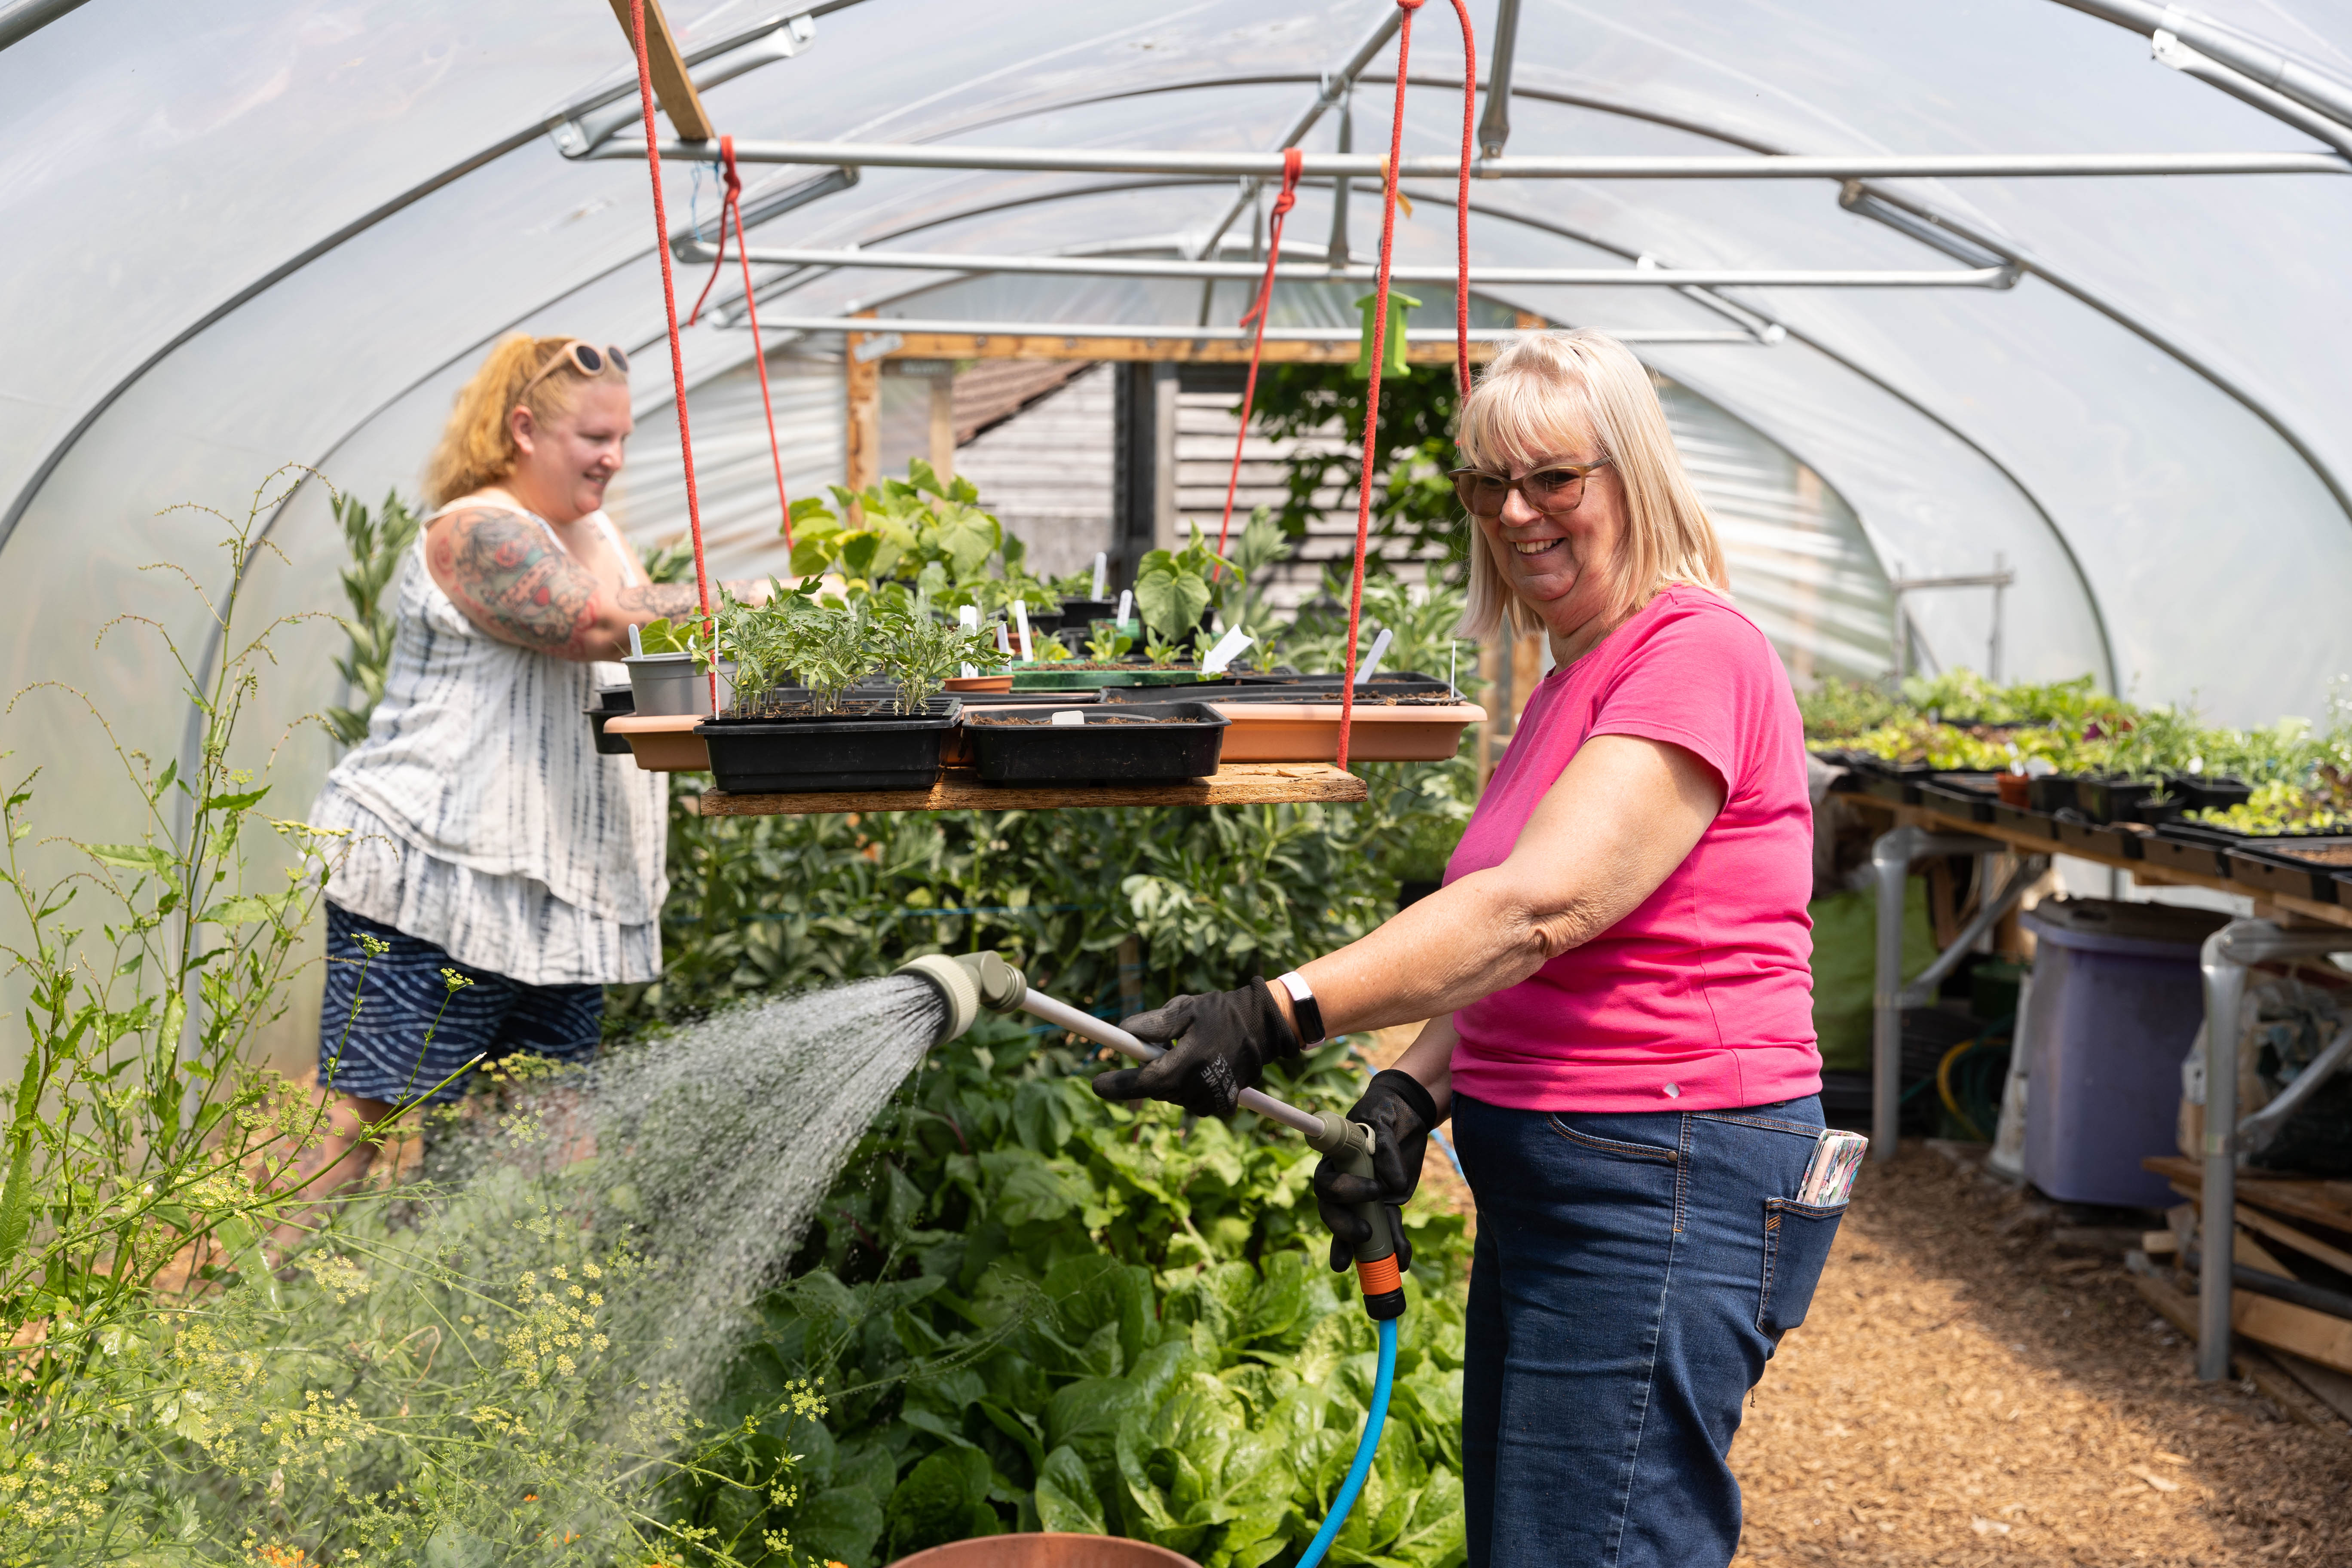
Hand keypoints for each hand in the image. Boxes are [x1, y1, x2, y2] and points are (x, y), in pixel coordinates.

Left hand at [1091, 981, 1299, 1116]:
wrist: (1260, 1028)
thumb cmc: (1219, 1013)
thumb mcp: (1184, 1009)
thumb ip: (1152, 1023)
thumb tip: (1123, 1034)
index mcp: (1191, 1060)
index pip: (1147, 1082)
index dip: (1119, 1086)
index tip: (1095, 1084)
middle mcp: (1202, 1085)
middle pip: (1157, 1090)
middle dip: (1148, 1072)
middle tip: (1160, 1048)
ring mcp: (1213, 1098)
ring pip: (1172, 1096)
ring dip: (1168, 1079)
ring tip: (1183, 1053)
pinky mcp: (1222, 1104)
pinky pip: (1190, 1101)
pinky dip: (1185, 1087)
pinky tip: (1197, 1067)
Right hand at [1313, 1069, 1439, 1272]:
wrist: (1404, 1113)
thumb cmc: (1385, 1113)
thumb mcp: (1384, 1122)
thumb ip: (1385, 1149)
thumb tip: (1395, 1186)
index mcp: (1335, 1161)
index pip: (1327, 1184)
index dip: (1343, 1193)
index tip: (1375, 1189)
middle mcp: (1345, 1183)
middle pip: (1334, 1212)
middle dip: (1346, 1227)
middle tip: (1366, 1233)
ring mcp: (1365, 1198)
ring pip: (1357, 1226)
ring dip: (1364, 1249)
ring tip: (1378, 1266)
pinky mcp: (1386, 1205)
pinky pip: (1387, 1229)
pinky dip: (1395, 1245)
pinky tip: (1403, 1261)